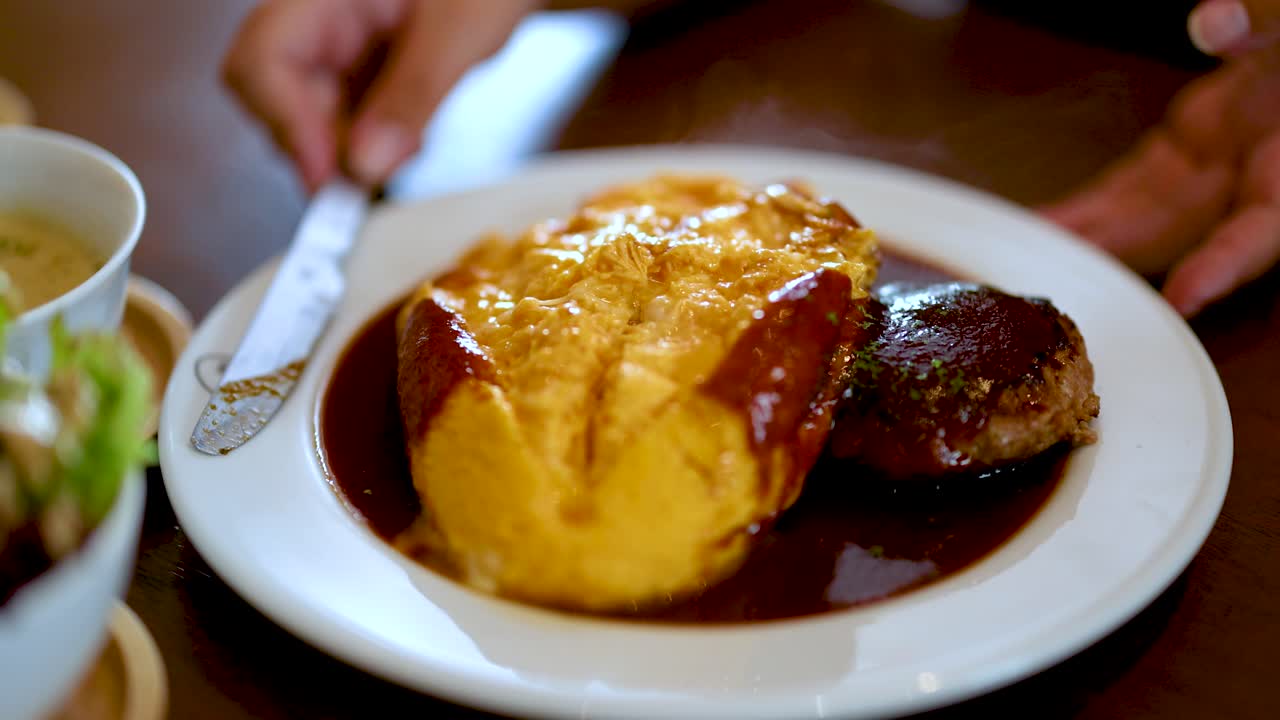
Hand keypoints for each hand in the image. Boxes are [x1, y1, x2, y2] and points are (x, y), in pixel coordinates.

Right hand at [222, 0, 537, 191]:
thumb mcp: (462, 33)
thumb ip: (414, 94)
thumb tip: (365, 166)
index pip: (263, 58)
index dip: (284, 123)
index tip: (326, 176)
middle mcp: (318, 20)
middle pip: (275, 97)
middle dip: (322, 148)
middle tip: (377, 173)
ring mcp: (335, 48)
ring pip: (306, 120)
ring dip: (349, 153)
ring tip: (408, 143)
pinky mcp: (357, 75)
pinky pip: (342, 124)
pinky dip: (369, 147)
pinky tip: (408, 136)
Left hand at [1043, 0, 1279, 316]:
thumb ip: (1262, 29)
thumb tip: (1215, 21)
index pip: (1257, 230)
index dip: (1222, 265)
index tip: (1185, 298)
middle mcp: (1240, 190)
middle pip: (1176, 241)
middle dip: (1119, 264)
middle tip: (1064, 285)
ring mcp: (1198, 185)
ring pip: (1135, 226)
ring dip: (1082, 244)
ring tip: (1027, 262)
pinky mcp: (1165, 170)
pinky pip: (1116, 198)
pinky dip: (1075, 214)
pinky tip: (1032, 228)